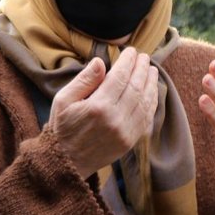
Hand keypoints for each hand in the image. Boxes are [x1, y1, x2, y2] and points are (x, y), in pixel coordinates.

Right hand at [50, 47, 158, 178]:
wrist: (66, 162)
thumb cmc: (62, 127)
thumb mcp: (63, 100)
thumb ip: (83, 80)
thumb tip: (101, 62)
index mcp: (98, 107)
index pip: (120, 77)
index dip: (128, 62)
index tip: (132, 52)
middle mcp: (115, 119)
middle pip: (136, 87)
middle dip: (142, 69)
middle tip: (144, 57)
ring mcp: (125, 132)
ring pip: (145, 102)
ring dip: (151, 84)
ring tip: (151, 69)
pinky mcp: (130, 141)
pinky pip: (146, 118)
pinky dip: (152, 102)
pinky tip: (152, 91)